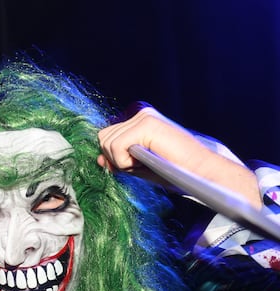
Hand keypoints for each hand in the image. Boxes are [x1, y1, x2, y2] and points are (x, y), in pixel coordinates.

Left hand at [97, 103, 261, 208]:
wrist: (197, 173)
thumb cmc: (171, 170)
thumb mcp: (137, 166)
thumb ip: (117, 160)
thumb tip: (98, 159)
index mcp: (138, 119)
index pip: (106, 136)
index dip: (113, 156)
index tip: (135, 163)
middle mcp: (139, 112)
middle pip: (103, 138)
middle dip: (116, 159)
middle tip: (142, 163)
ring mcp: (143, 116)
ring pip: (107, 143)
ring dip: (122, 161)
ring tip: (146, 161)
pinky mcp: (147, 123)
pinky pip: (116, 147)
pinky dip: (126, 162)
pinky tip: (146, 160)